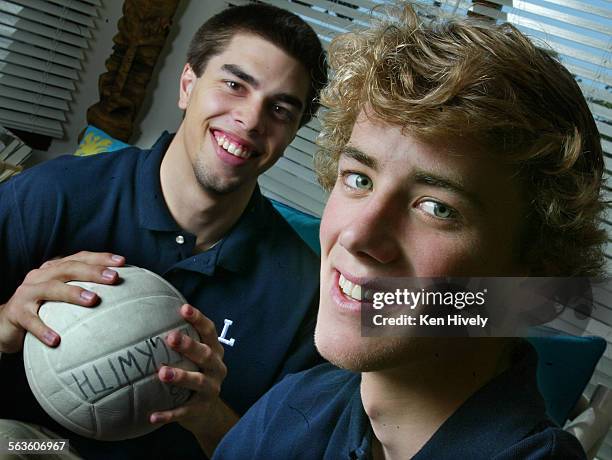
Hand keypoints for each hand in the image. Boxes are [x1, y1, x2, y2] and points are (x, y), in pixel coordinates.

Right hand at [0, 251, 124, 352]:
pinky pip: (31, 321)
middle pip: (68, 268)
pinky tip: (57, 340)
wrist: (4, 324)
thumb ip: (85, 293)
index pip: (79, 258)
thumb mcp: (62, 299)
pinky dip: (43, 329)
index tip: (122, 262)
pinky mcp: (16, 313)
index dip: (100, 258)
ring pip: (51, 289)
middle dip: (93, 271)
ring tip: (94, 300)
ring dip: (73, 293)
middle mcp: (40, 276)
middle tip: (114, 277)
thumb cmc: (43, 310)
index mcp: (54, 269)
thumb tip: (123, 300)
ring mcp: (27, 293)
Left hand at [150, 305, 232, 454]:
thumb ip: (183, 340)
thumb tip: (155, 314)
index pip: (209, 331)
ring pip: (198, 381)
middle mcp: (216, 368)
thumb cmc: (195, 374)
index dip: (198, 319)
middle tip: (170, 337)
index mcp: (215, 351)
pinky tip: (152, 415)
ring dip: (181, 376)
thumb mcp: (196, 357)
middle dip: (189, 346)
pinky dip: (169, 414)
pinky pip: (184, 411)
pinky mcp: (200, 409)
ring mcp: (211, 389)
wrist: (207, 414)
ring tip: (161, 373)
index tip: (184, 308)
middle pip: (206, 354)